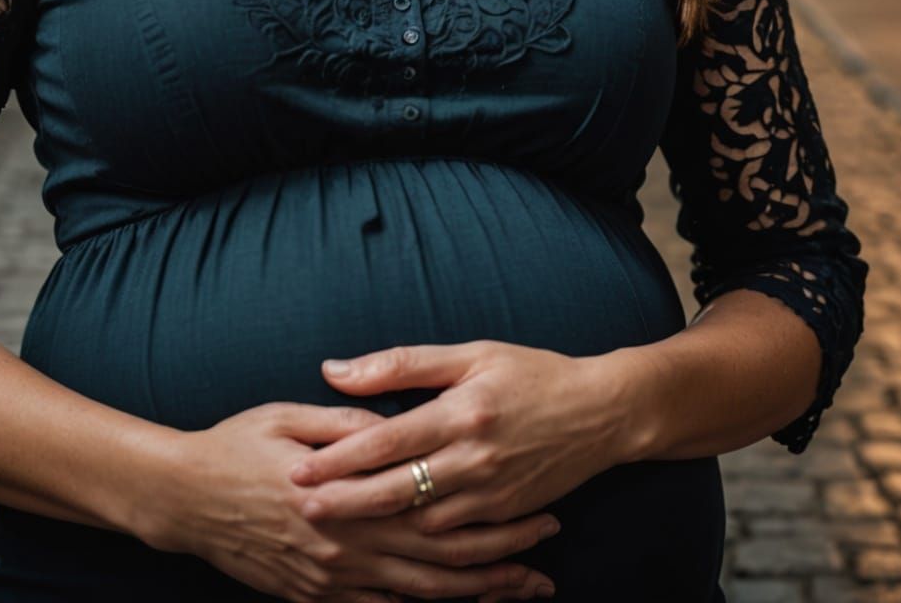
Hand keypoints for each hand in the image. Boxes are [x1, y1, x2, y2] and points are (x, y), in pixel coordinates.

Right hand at [142, 401, 558, 600]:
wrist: (181, 499)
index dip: (490, 516)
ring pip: (417, 596)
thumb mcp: (289, 416)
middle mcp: (346, 544)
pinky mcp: (314, 596)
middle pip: (439, 562)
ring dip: (472, 595)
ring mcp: (330, 578)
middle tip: (546, 564)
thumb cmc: (235, 445)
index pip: (436, 510)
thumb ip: (346, 422)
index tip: (537, 510)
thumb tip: (396, 422)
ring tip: (521, 592)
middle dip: (499, 564)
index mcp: (348, 493)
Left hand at [289, 341, 618, 543]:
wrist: (601, 412)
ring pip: (422, 524)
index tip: (299, 468)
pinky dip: (420, 546)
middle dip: (345, 503)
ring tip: (335, 527)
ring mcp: (492, 493)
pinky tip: (390, 545)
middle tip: (301, 509)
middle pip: (396, 490)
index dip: (339, 457)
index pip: (387, 440)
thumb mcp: (471, 354)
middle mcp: (475, 457)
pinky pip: (456, 541)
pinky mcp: (506, 514)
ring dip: (377, 528)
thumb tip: (337, 369)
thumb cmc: (530, 373)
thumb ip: (404, 363)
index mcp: (462, 411)